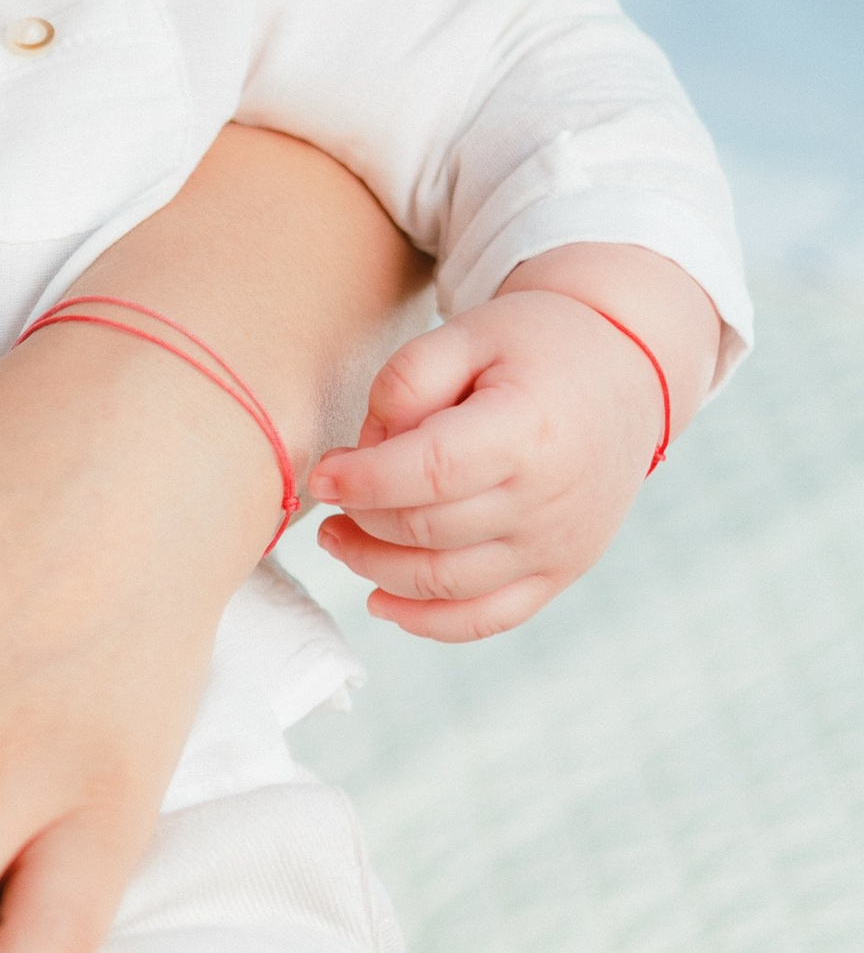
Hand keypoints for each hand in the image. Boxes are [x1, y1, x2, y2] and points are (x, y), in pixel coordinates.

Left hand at [311, 250, 718, 641]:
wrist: (628, 375)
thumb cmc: (539, 348)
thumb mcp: (471, 332)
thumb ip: (408, 380)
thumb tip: (365, 452)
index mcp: (529, 429)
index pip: (431, 472)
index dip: (364, 481)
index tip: (323, 475)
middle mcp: (548, 498)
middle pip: (426, 530)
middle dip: (361, 518)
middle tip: (333, 494)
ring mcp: (557, 545)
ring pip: (443, 584)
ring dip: (374, 568)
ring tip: (340, 537)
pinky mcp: (559, 573)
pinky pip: (486, 619)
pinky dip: (426, 621)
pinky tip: (381, 598)